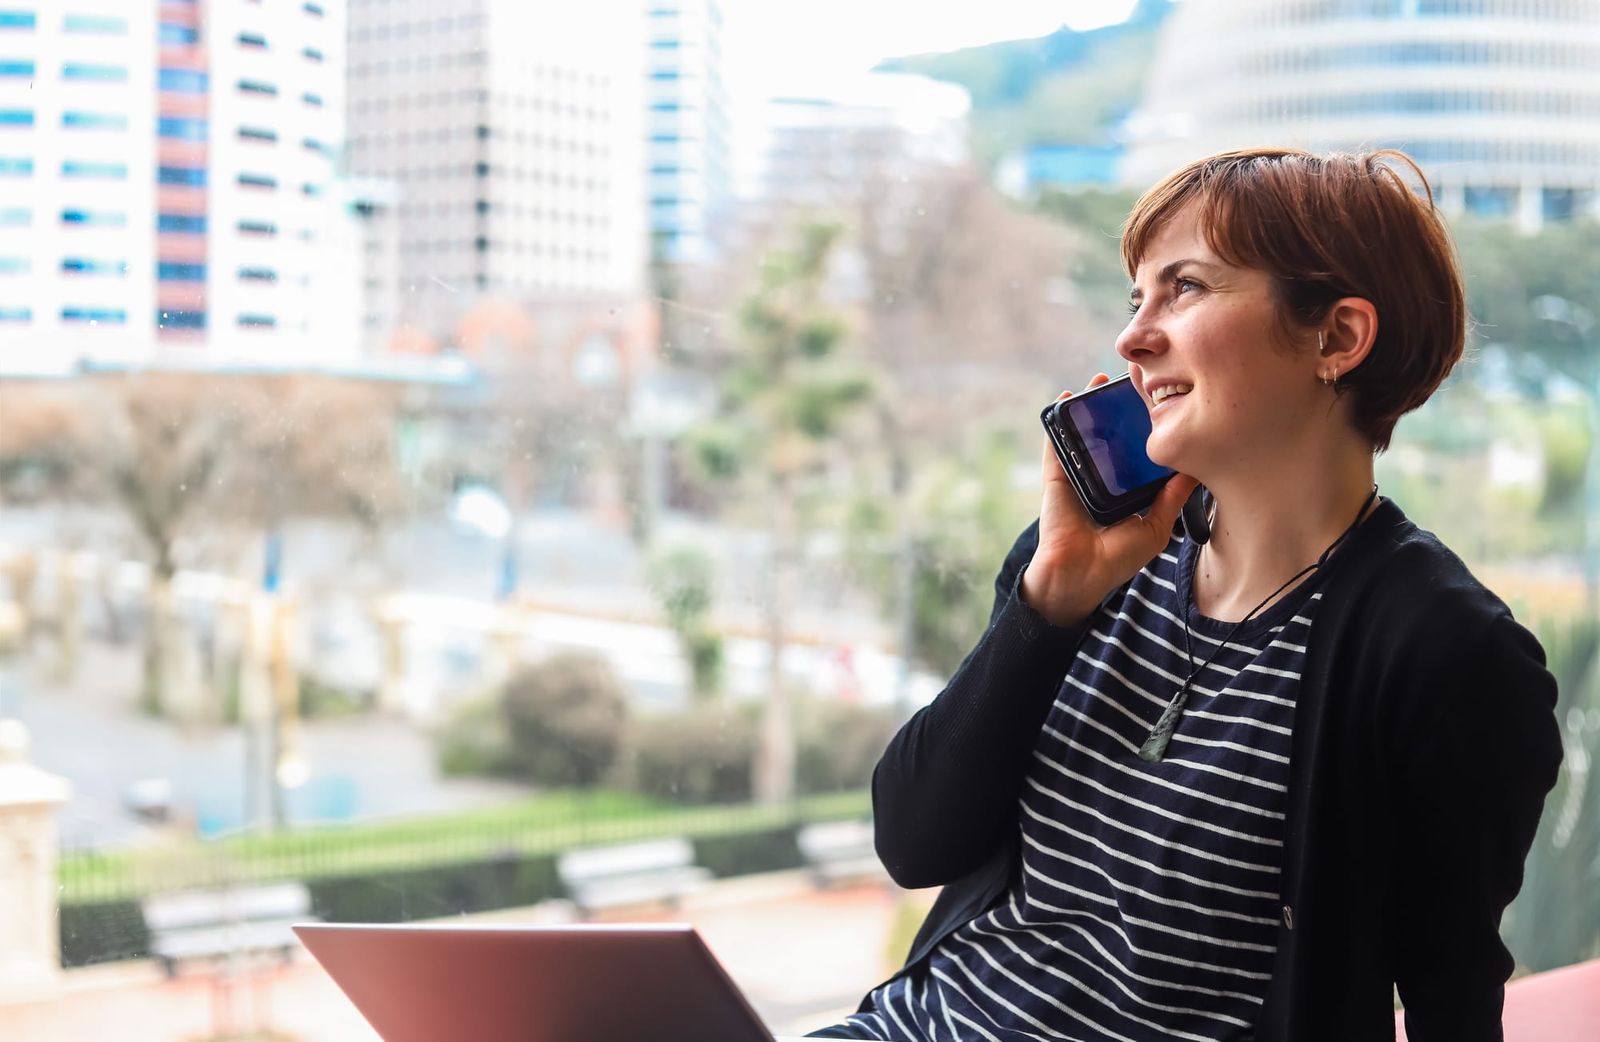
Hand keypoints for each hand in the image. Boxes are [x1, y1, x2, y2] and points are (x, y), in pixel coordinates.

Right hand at [1021, 373, 1198, 626]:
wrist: (1078, 576)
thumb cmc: (1116, 560)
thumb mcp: (1155, 527)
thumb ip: (1173, 498)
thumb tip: (1196, 470)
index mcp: (1127, 490)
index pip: (1140, 453)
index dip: (1149, 428)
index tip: (1162, 402)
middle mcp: (1103, 478)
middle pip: (1114, 437)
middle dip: (1122, 409)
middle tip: (1135, 382)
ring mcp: (1078, 474)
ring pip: (1086, 433)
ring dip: (1091, 406)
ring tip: (1103, 380)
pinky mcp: (1057, 475)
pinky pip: (1057, 442)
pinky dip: (1059, 419)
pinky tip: (1067, 397)